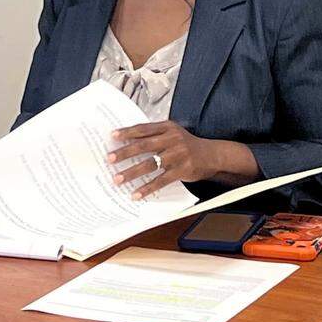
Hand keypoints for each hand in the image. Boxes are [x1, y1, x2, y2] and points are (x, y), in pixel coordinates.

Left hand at [106, 121, 220, 198]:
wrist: (212, 155)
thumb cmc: (187, 145)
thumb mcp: (173, 134)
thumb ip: (155, 135)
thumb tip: (128, 142)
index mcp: (168, 127)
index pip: (143, 129)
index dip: (127, 132)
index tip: (112, 136)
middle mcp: (172, 139)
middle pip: (144, 146)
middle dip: (124, 153)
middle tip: (109, 159)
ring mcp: (178, 155)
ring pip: (150, 164)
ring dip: (132, 172)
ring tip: (117, 179)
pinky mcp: (182, 170)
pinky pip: (161, 180)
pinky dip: (147, 188)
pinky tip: (136, 194)